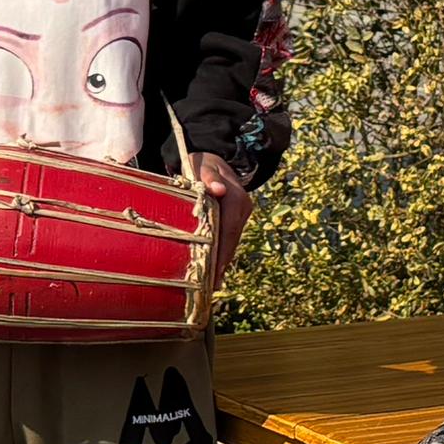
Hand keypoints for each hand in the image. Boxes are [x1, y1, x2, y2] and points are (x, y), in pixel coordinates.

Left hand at [188, 150, 251, 280]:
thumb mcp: (200, 166)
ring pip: (232, 240)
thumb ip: (206, 176)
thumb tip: (217, 189)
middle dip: (222, 263)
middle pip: (232, 238)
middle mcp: (243, 205)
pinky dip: (223, 252)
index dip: (222, 251)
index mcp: (235, 196)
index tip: (213, 271)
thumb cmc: (201, 163)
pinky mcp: (238, 217)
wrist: (212, 157)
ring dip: (223, 261)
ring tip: (212, 284)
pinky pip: (231, 236)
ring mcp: (243, 212)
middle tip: (211, 286)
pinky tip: (217, 270)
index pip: (228, 228)